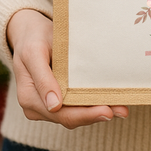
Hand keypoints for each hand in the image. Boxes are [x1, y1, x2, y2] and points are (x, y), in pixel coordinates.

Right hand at [7, 9, 128, 127]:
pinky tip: (110, 101)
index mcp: (30, 97)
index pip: (60, 113)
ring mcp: (47, 104)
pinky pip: (75, 105)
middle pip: (70, 117)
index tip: (105, 110)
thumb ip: (43, 78)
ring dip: (97, 111)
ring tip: (121, 108)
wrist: (29, 32)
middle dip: (96, 115)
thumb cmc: (33, 39)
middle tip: (121, 111)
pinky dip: (92, 104)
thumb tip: (54, 106)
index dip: (84, 114)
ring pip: (75, 114)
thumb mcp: (34, 52)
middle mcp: (38, 106)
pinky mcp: (58, 97)